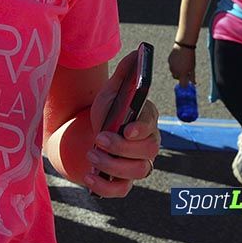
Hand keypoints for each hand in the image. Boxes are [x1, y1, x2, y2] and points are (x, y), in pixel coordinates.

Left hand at [85, 51, 161, 197]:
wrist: (91, 131)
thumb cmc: (108, 110)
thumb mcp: (112, 91)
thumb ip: (126, 73)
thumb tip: (138, 52)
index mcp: (147, 121)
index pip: (152, 127)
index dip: (141, 129)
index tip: (127, 129)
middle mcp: (147, 145)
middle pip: (147, 153)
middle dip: (122, 148)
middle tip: (99, 139)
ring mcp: (136, 164)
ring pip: (138, 172)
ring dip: (113, 165)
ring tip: (92, 155)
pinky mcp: (122, 180)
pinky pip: (121, 190)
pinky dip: (106, 187)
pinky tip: (90, 176)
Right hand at [168, 45, 195, 85]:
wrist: (183, 46)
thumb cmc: (190, 57)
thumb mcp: (192, 68)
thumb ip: (192, 77)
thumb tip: (193, 83)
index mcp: (182, 73)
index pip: (182, 84)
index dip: (184, 85)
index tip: (187, 83)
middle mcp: (175, 71)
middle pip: (176, 78)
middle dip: (180, 76)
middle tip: (185, 71)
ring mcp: (171, 66)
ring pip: (173, 72)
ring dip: (177, 70)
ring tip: (182, 64)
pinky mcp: (168, 61)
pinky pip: (171, 65)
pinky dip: (174, 65)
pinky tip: (179, 60)